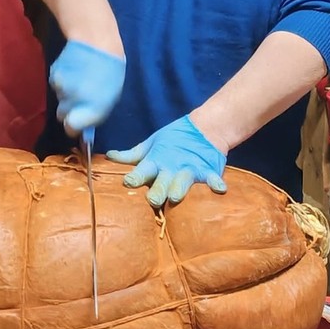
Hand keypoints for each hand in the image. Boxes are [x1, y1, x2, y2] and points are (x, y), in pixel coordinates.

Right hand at [49, 40, 124, 135]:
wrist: (97, 42)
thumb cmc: (111, 70)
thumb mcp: (110, 96)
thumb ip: (95, 111)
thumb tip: (84, 124)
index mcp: (93, 109)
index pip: (71, 128)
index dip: (73, 125)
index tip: (76, 121)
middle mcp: (75, 102)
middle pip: (62, 115)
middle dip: (68, 110)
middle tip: (78, 98)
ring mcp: (62, 88)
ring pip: (59, 99)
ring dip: (66, 94)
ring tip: (78, 80)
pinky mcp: (53, 75)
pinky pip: (55, 85)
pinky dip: (61, 81)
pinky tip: (72, 71)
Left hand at [107, 114, 226, 206]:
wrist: (205, 128)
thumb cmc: (174, 139)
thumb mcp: (151, 145)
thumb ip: (131, 155)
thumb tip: (109, 156)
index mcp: (156, 161)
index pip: (142, 171)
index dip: (135, 177)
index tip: (128, 182)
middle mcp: (171, 167)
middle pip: (162, 181)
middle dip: (158, 190)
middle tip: (153, 200)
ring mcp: (191, 168)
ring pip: (184, 181)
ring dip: (180, 188)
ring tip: (176, 196)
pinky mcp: (209, 170)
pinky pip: (212, 178)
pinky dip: (216, 182)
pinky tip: (219, 188)